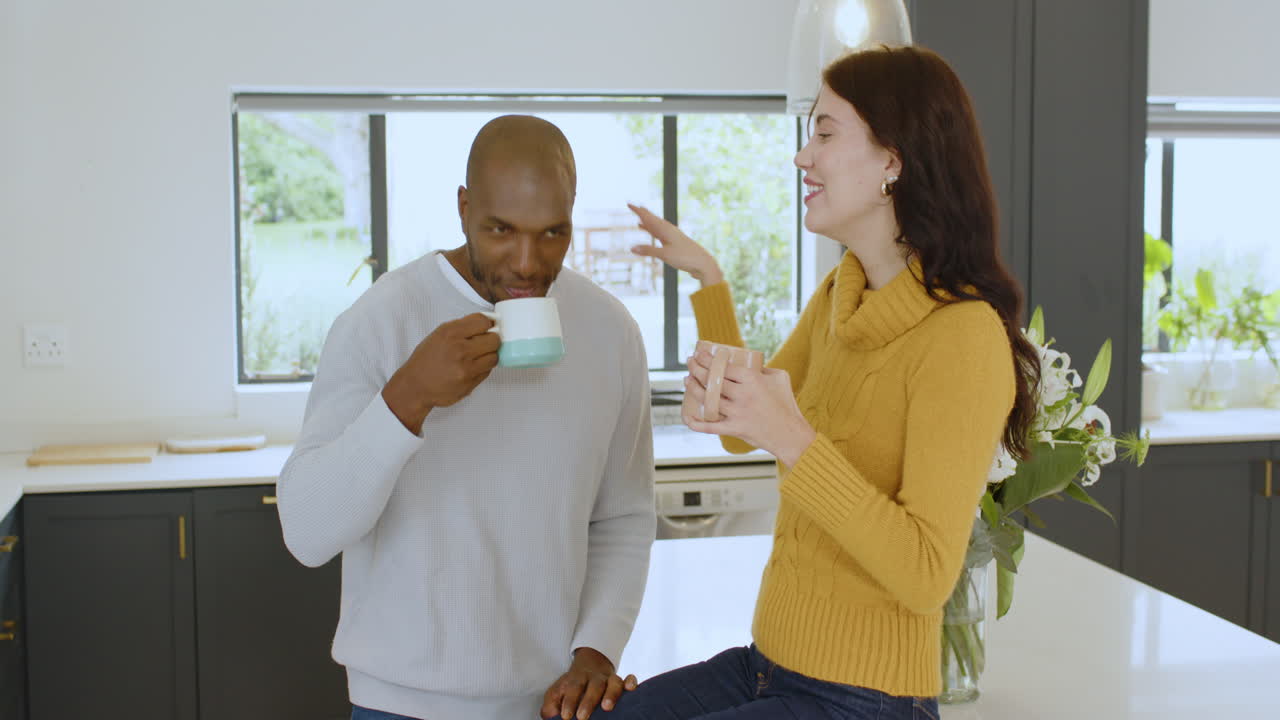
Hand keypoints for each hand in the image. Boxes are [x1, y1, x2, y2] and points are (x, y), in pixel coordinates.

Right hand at [381, 313, 500, 433]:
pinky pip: (487, 371)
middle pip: (494, 339)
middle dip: (492, 340)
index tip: (488, 328)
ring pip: (494, 357)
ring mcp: (465, 367)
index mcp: (450, 332)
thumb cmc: (426, 360)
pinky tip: (471, 368)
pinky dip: (483, 368)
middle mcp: (459, 348)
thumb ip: (461, 328)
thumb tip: (487, 323)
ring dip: (489, 356)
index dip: (489, 324)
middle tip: (486, 343)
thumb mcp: (439, 335)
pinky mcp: (469, 382)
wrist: (415, 386)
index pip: (483, 321)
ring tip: (479, 357)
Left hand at [540, 647, 637, 719]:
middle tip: (582, 717)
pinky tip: (631, 688)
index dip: (570, 701)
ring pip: (613, 682)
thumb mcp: (557, 692)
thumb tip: (549, 716)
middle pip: (593, 686)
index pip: (573, 688)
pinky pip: (628, 678)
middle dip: (588, 701)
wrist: (590, 664)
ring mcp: (609, 679)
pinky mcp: (621, 681)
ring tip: (607, 707)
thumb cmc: (572, 686)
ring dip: (611, 693)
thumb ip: (551, 704)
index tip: (566, 716)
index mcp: (576, 679)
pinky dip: (631, 682)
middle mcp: (594, 678)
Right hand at [626, 203, 722, 286]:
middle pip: (653, 219)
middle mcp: (669, 230)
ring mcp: (672, 236)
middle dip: (643, 214)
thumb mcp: (664, 255)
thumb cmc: (685, 257)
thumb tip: (632, 248)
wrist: (703, 264)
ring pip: (657, 227)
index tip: (629, 204)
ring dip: (648, 223)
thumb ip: (648, 250)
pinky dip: (654, 232)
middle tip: (633, 206)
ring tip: (640, 219)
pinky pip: (661, 234)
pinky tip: (652, 233)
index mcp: (666, 230)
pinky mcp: (675, 244)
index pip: (649, 218)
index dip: (638, 211)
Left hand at [683, 349, 815, 465]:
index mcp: (752, 379)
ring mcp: (737, 413)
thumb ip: (762, 368)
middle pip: (711, 380)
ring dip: (693, 388)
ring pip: (707, 399)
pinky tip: (687, 416)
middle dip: (696, 368)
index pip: (723, 366)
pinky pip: (710, 427)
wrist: (790, 434)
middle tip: (690, 362)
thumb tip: (745, 362)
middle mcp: (742, 395)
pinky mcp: (734, 429)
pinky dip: (696, 423)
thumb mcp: (779, 378)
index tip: (699, 353)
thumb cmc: (786, 404)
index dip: (707, 358)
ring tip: (687, 379)